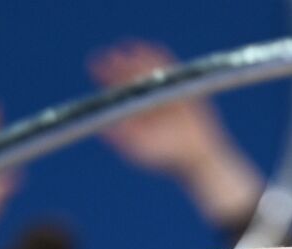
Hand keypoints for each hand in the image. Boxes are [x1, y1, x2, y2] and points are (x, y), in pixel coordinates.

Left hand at [89, 41, 229, 178]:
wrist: (196, 153)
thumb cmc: (165, 156)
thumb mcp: (140, 149)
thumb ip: (122, 139)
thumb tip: (102, 129)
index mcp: (133, 111)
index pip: (116, 88)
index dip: (105, 75)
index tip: (95, 66)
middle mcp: (145, 98)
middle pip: (129, 74)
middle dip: (120, 64)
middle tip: (112, 56)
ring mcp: (162, 90)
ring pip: (147, 67)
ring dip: (138, 57)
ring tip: (132, 50)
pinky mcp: (178, 84)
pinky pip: (168, 65)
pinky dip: (160, 57)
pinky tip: (152, 49)